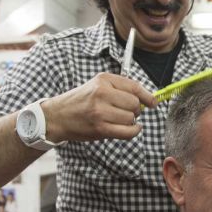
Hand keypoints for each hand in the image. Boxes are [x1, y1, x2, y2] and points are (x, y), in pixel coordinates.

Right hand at [42, 73, 156, 141]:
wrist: (58, 116)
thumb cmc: (80, 101)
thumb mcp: (97, 85)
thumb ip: (120, 88)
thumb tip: (146, 98)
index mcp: (103, 80)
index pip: (134, 87)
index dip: (147, 96)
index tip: (152, 102)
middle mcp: (102, 93)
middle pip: (134, 104)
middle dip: (136, 110)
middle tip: (127, 112)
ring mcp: (100, 111)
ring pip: (131, 118)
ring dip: (131, 121)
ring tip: (120, 120)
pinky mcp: (100, 128)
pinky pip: (128, 132)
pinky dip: (133, 131)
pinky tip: (130, 129)